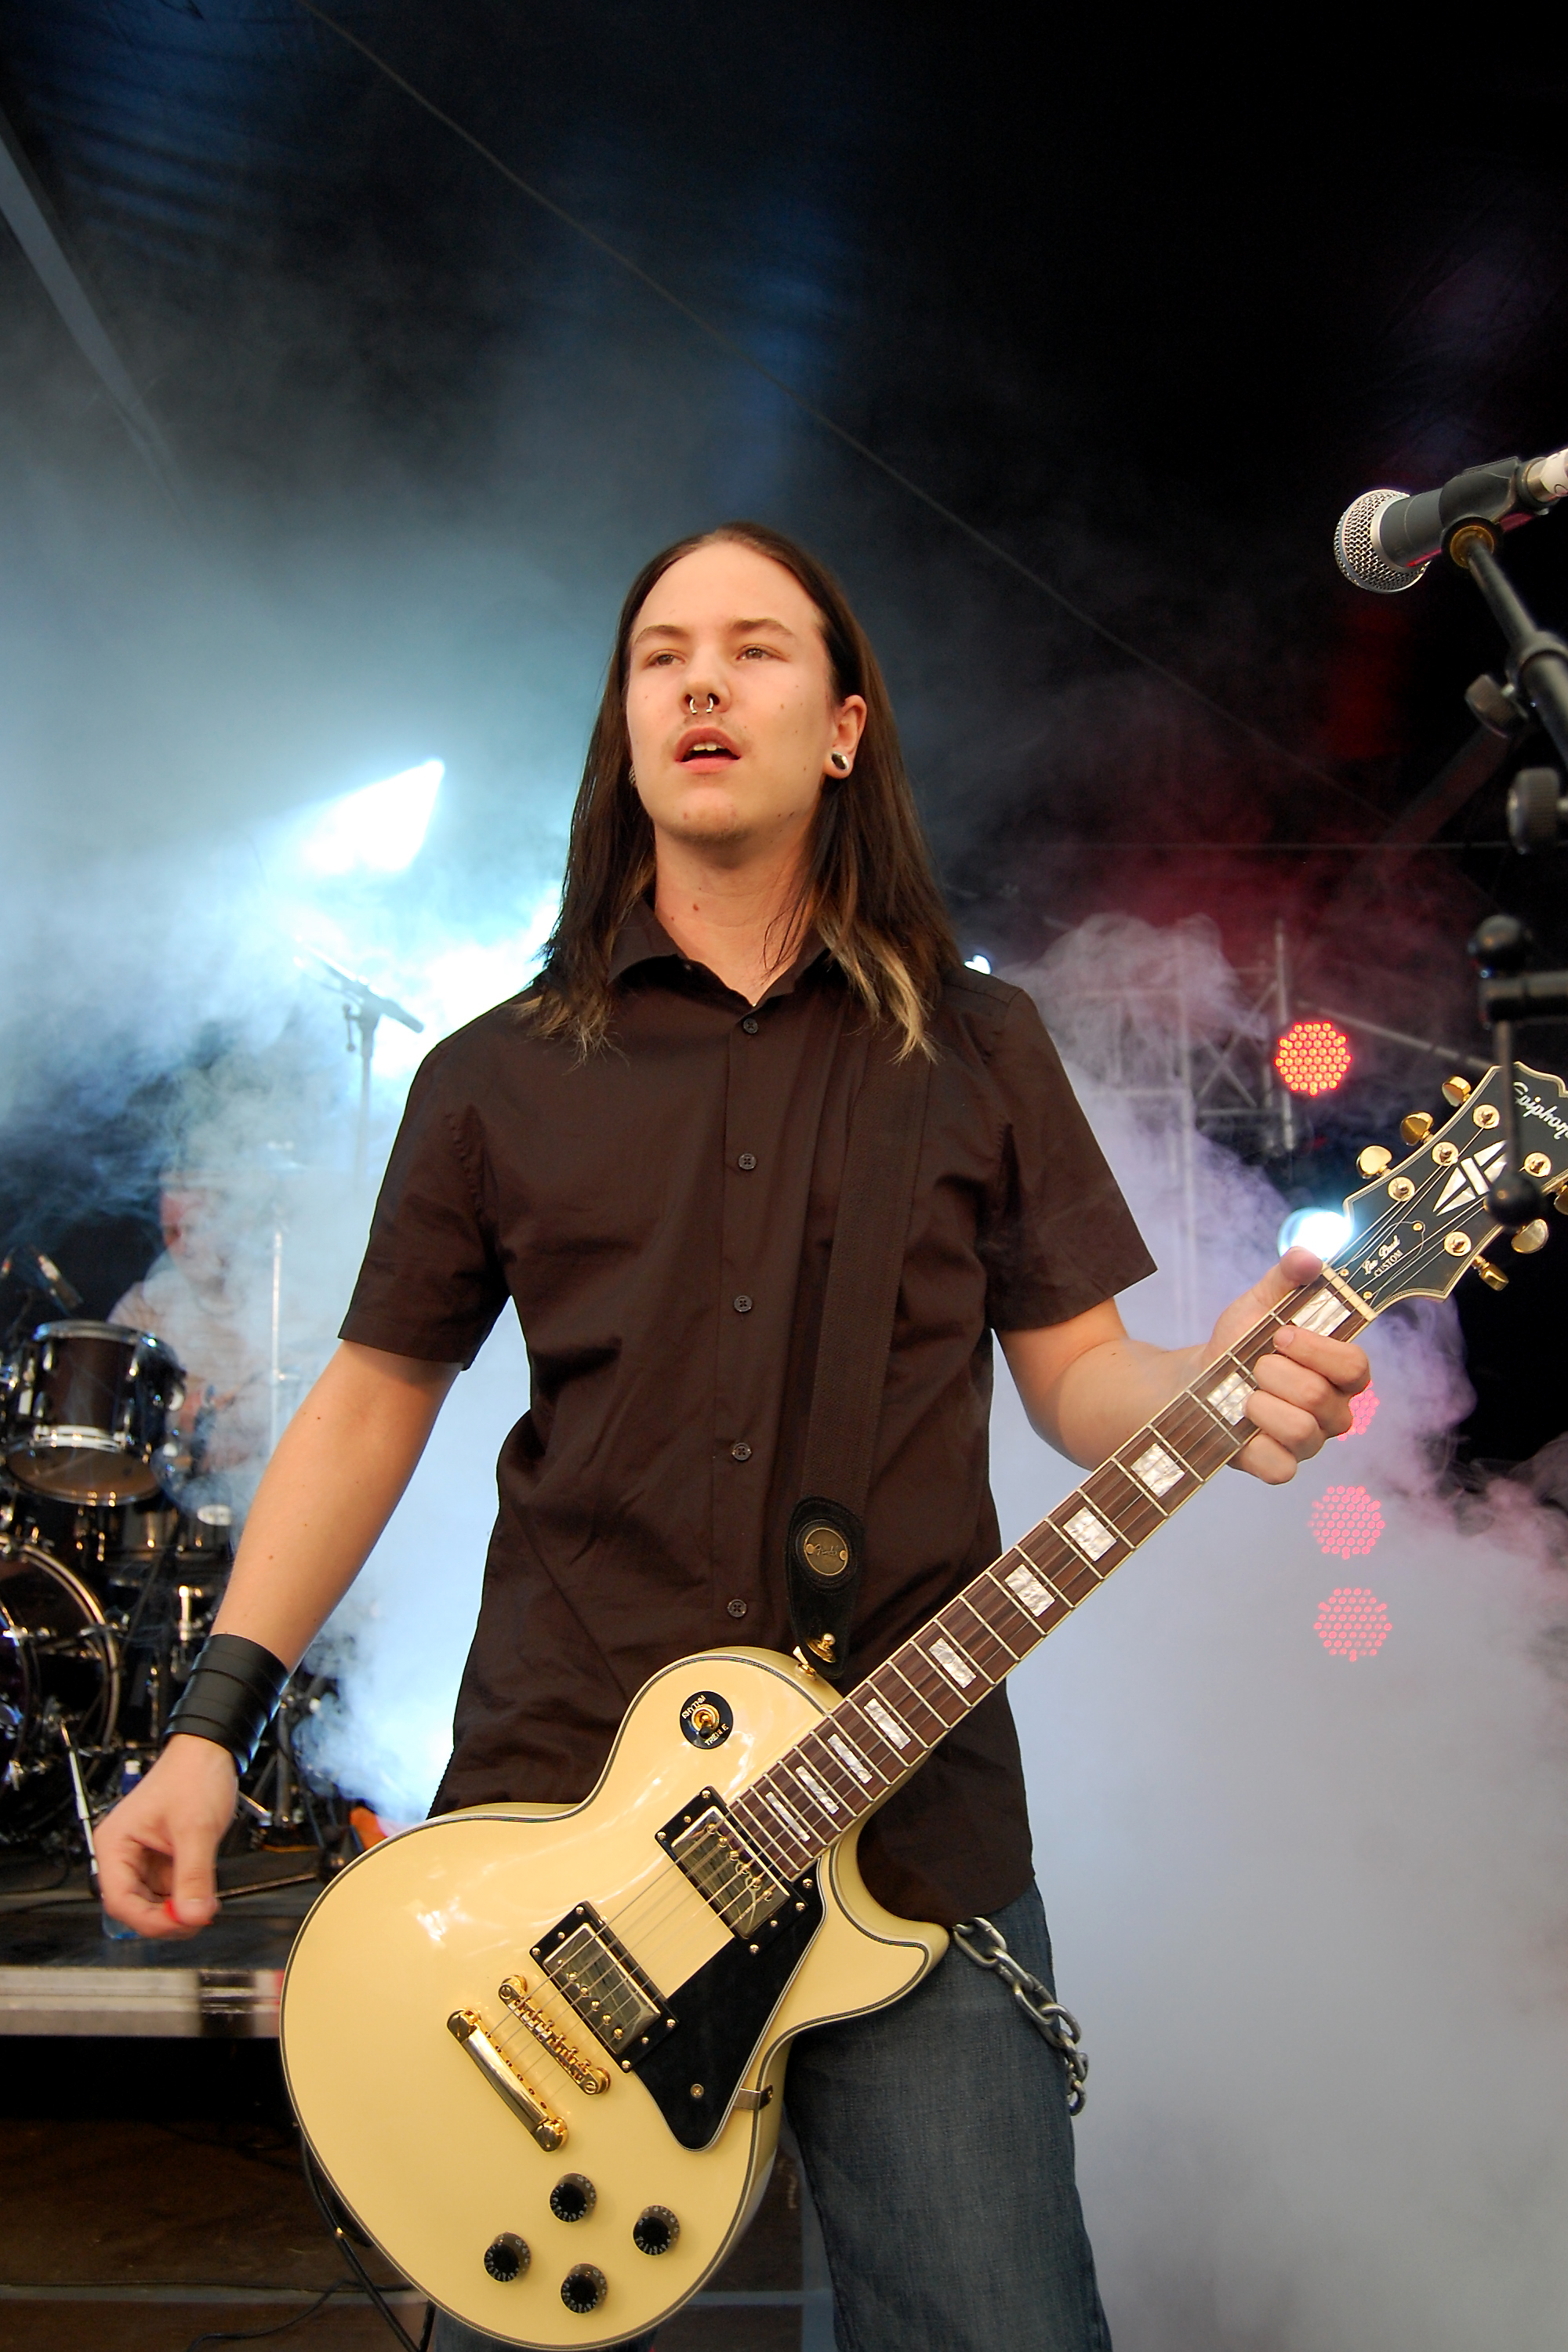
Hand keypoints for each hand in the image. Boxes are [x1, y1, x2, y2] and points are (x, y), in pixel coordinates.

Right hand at [96, 1735, 237, 1936]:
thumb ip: (194, 1876)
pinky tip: (201, 1896)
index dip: (148, 1920)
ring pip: (153, 1902)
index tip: (179, 1925)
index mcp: (115, 1844)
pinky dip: (185, 1898)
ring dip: (177, 1910)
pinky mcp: (162, 1859)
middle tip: (195, 1920)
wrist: (209, 1753)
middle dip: (165, 1918)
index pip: (119, 1899)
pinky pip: (168, 1890)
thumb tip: (192, 1915)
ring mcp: (143, 1858)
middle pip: (134, 1906)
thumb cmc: (191, 1776)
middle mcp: (124, 1854)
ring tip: (202, 1906)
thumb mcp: (195, 1829)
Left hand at [1206, 1246, 1369, 1484]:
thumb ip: (1286, 1278)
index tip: (1281, 1335)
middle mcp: (1333, 1410)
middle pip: (1319, 1397)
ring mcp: (1310, 1443)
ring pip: (1300, 1431)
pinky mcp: (1281, 1467)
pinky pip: (1280, 1467)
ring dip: (1261, 1404)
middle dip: (1274, 1374)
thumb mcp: (1259, 1303)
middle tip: (1254, 1365)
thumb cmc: (1239, 1342)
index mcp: (1339, 1371)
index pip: (1356, 1367)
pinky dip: (1253, 1443)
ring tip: (1245, 1393)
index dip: (1318, 1351)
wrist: (1198, 1381)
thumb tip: (1309, 1257)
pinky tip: (1241, 1425)